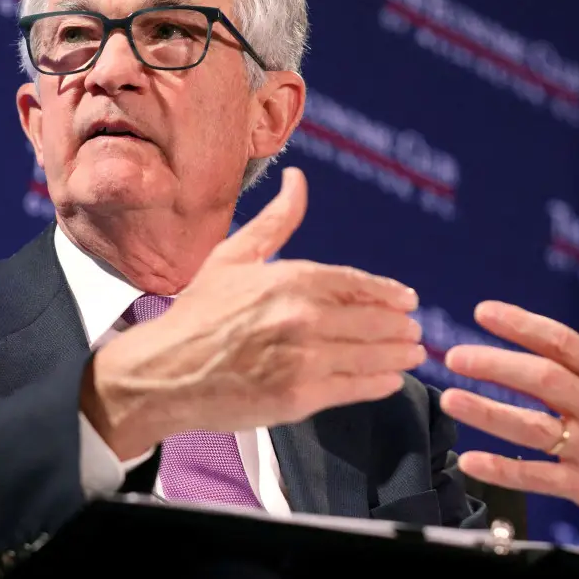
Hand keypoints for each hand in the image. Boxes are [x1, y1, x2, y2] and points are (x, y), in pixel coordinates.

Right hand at [83, 167, 425, 459]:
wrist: (163, 372)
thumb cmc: (196, 315)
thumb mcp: (232, 257)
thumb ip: (276, 221)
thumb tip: (298, 180)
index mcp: (291, 278)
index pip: (358, 284)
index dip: (388, 294)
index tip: (407, 301)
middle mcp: (303, 316)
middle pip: (374, 320)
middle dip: (400, 327)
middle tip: (414, 332)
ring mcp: (305, 358)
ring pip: (372, 355)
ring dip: (399, 354)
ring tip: (411, 354)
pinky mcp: (300, 397)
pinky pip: (356, 387)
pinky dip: (380, 383)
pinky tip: (389, 379)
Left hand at [438, 267, 578, 559]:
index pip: (562, 342)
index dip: (522, 325)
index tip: (482, 311)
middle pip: (545, 381)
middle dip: (498, 366)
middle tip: (454, 356)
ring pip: (535, 429)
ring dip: (490, 414)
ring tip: (450, 399)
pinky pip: (539, 478)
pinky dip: (503, 471)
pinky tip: (470, 461)